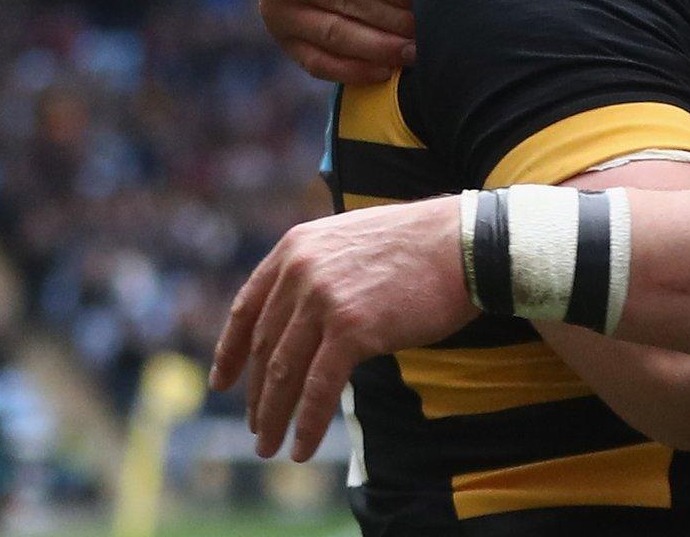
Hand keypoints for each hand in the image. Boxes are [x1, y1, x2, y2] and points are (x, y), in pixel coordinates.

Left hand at [210, 197, 472, 460]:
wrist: (466, 244)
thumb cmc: (422, 245)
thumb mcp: (353, 242)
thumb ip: (322, 271)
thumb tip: (307, 317)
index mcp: (296, 248)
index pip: (248, 307)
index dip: (231, 350)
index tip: (223, 381)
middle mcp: (301, 271)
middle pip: (267, 346)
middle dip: (258, 394)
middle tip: (257, 426)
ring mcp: (324, 300)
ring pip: (285, 372)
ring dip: (274, 416)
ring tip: (271, 446)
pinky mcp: (351, 330)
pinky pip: (318, 388)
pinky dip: (307, 423)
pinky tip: (302, 447)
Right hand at [258, 0, 428, 82]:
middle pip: (350, 5)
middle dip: (398, 22)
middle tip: (438, 33)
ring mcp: (277, 7)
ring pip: (337, 37)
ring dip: (382, 50)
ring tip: (421, 53)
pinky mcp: (282, 34)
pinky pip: (318, 62)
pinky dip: (354, 71)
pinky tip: (388, 69)